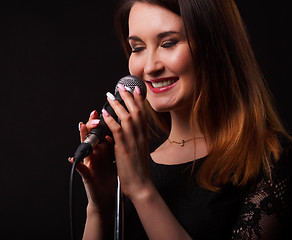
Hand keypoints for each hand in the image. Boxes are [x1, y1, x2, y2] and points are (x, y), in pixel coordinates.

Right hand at [69, 110, 116, 217]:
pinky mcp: (87, 176)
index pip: (101, 131)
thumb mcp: (116, 156)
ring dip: (83, 138)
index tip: (105, 108)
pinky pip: (81, 169)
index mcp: (104, 148)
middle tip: (96, 115)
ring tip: (81, 127)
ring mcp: (89, 163)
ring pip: (84, 148)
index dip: (103, 120)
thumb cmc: (111, 175)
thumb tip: (125, 125)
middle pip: (91, 135)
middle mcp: (95, 153)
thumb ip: (117, 142)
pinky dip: (76, 164)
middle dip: (93, 124)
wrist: (107, 196)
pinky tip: (73, 158)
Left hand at [102, 85, 150, 199]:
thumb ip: (137, 141)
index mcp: (144, 137)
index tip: (136, 90)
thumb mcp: (141, 152)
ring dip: (118, 105)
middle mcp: (140, 137)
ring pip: (127, 118)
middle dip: (128, 98)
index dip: (139, 101)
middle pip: (136, 112)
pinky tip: (105, 113)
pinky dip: (111, 120)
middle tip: (122, 87)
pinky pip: (117, 130)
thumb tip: (133, 133)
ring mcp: (133, 141)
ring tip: (110, 96)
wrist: (141, 186)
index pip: (143, 115)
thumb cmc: (140, 172)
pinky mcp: (124, 148)